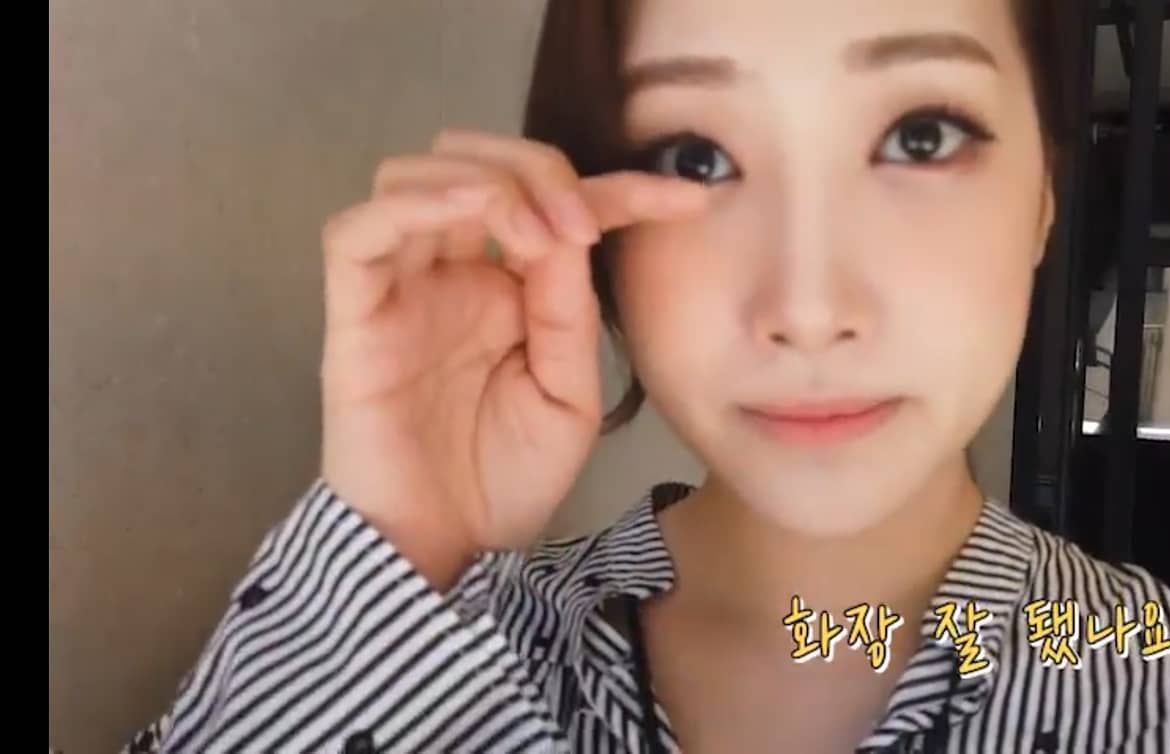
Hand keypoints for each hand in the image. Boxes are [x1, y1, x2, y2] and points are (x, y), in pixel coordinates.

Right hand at [317, 130, 706, 589]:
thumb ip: (568, 310)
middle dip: (539, 170)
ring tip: (536, 234)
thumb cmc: (504, 481)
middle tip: (583, 223)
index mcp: (508, 288)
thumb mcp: (569, 392)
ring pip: (414, 176)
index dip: (623, 189)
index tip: (690, 198)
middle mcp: (450, 273)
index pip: (556, 206)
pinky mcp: (353, 316)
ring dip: (484, 182)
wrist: (446, 553)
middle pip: (478, 163)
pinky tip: (469, 211)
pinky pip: (356, 234)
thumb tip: (571, 227)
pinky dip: (412, 204)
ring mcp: (399, 290)